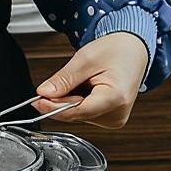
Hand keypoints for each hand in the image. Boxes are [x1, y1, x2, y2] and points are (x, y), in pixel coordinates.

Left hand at [33, 33, 149, 127]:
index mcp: (116, 98)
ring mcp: (115, 119)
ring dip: (69, 101)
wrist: (133, 51)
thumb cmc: (116, 52)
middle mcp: (118, 113)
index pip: (76, 111)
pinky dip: (78, 103)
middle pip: (75, 114)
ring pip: (78, 116)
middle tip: (54, 84)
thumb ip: (64, 79)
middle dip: (59, 102)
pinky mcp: (111, 120)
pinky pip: (84, 115)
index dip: (53, 107)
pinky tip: (86, 89)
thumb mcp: (84, 59)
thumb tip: (44, 93)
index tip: (37, 100)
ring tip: (82, 81)